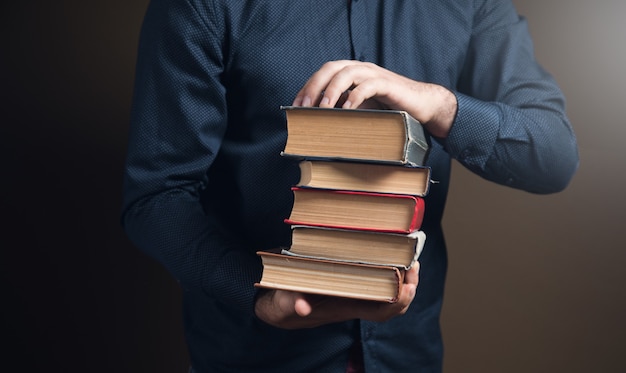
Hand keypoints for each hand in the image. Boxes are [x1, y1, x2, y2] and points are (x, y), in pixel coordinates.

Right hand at [254, 263, 418, 328]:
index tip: (407, 287)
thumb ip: (290, 303)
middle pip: (392, 300)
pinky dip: (388, 263)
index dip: (397, 303)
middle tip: (414, 261)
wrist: (279, 306)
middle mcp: (354, 300)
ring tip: (408, 253)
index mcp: (343, 308)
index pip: (379, 312)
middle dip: (408, 284)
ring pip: (388, 287)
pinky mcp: (349, 277)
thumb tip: (300, 306)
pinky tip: (391, 248)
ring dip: (401, 272)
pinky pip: (377, 274)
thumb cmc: (283, 304)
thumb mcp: (282, 304)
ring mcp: (354, 290)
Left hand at [292, 60, 456, 137]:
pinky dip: (355, 96)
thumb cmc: (389, 109)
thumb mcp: (361, 109)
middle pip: (331, 68)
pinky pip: (368, 85)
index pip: (323, 74)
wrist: (421, 106)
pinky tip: (347, 109)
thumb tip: (318, 124)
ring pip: (347, 72)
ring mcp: (374, 74)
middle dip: (314, 86)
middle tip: (303, 107)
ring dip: (332, 90)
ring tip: (323, 108)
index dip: (307, 88)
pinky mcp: (388, 84)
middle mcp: (360, 69)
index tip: (295, 106)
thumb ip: (343, 110)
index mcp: (351, 73)